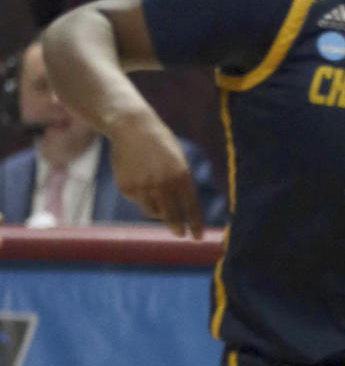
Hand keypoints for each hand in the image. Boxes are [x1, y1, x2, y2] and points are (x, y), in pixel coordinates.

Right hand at [110, 111, 204, 239]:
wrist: (132, 127)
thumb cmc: (161, 145)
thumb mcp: (178, 161)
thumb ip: (182, 185)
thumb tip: (182, 214)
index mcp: (181, 175)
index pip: (191, 207)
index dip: (195, 225)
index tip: (198, 237)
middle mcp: (162, 183)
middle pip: (172, 217)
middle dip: (178, 228)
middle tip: (181, 234)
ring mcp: (142, 186)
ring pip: (153, 212)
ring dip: (158, 211)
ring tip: (157, 193)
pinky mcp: (126, 188)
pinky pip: (138, 201)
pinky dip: (141, 196)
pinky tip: (139, 177)